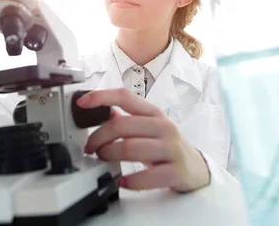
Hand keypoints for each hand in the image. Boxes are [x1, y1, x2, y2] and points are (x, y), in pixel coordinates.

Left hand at [77, 88, 209, 192]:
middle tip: (90, 147)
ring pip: (130, 148)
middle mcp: (163, 127)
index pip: (125, 96)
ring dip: (109, 155)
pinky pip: (146, 176)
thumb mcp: (147, 127)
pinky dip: (129, 180)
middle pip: (121, 125)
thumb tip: (99, 110)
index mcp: (153, 113)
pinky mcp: (176, 172)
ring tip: (103, 159)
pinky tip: (121, 181)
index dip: (101, 97)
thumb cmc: (165, 145)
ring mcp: (171, 148)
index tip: (82, 102)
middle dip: (98, 137)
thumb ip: (125, 118)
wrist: (196, 168)